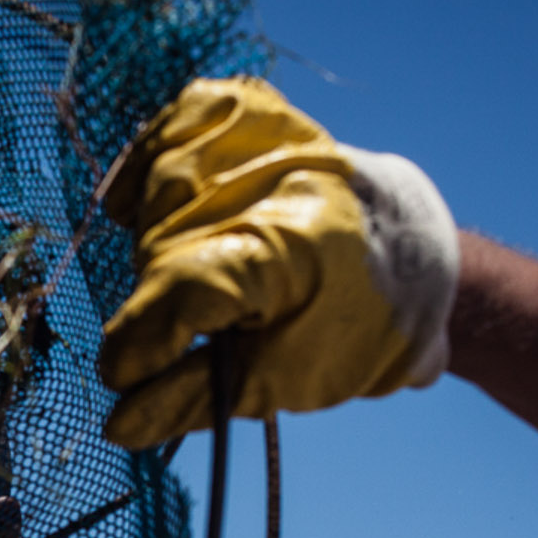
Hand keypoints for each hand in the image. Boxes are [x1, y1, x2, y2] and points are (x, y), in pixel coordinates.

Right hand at [96, 77, 458, 447]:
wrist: (417, 245)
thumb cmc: (362, 322)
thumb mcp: (296, 378)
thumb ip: (203, 396)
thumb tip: (121, 424)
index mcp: (289, 249)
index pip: (179, 291)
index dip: (139, 346)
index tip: (124, 380)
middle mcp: (271, 180)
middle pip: (160, 252)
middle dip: (158, 309)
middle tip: (195, 338)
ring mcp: (262, 138)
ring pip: (159, 192)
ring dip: (155, 246)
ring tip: (194, 278)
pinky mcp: (253, 113)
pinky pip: (176, 122)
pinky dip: (148, 162)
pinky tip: (137, 205)